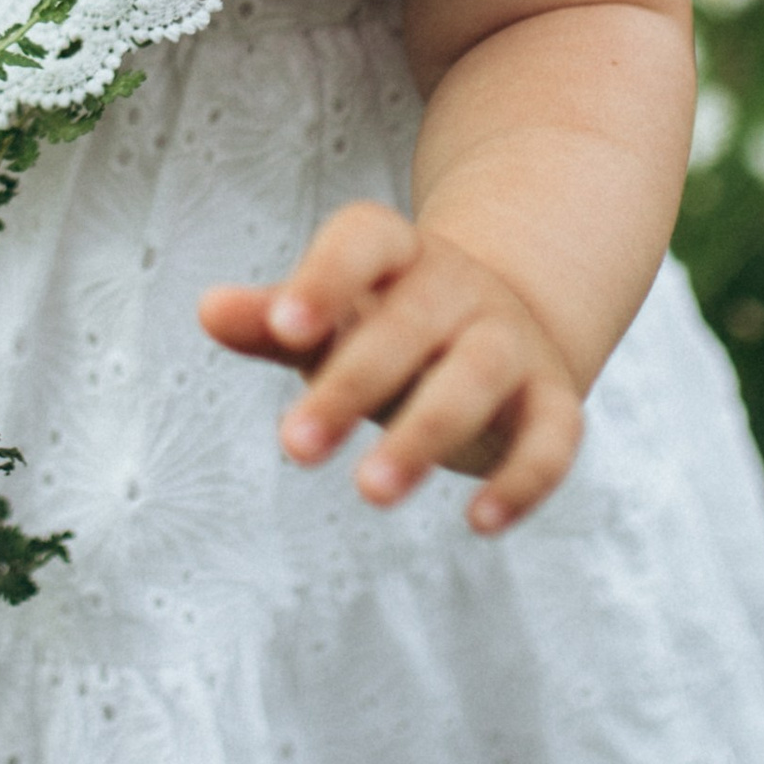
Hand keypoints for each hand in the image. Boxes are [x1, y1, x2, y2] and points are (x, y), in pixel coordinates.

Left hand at [199, 200, 587, 536]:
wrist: (504, 325)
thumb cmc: (387, 327)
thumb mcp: (330, 317)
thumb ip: (272, 319)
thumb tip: (209, 310)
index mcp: (398, 255)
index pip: (365, 240)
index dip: (326, 278)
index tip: (285, 328)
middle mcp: (459, 289)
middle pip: (409, 323)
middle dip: (351, 384)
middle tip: (293, 447)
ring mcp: (511, 340)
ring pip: (478, 373)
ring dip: (425, 432)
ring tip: (369, 490)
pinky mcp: (553, 399)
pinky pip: (554, 436)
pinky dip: (524, 479)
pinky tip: (479, 523)